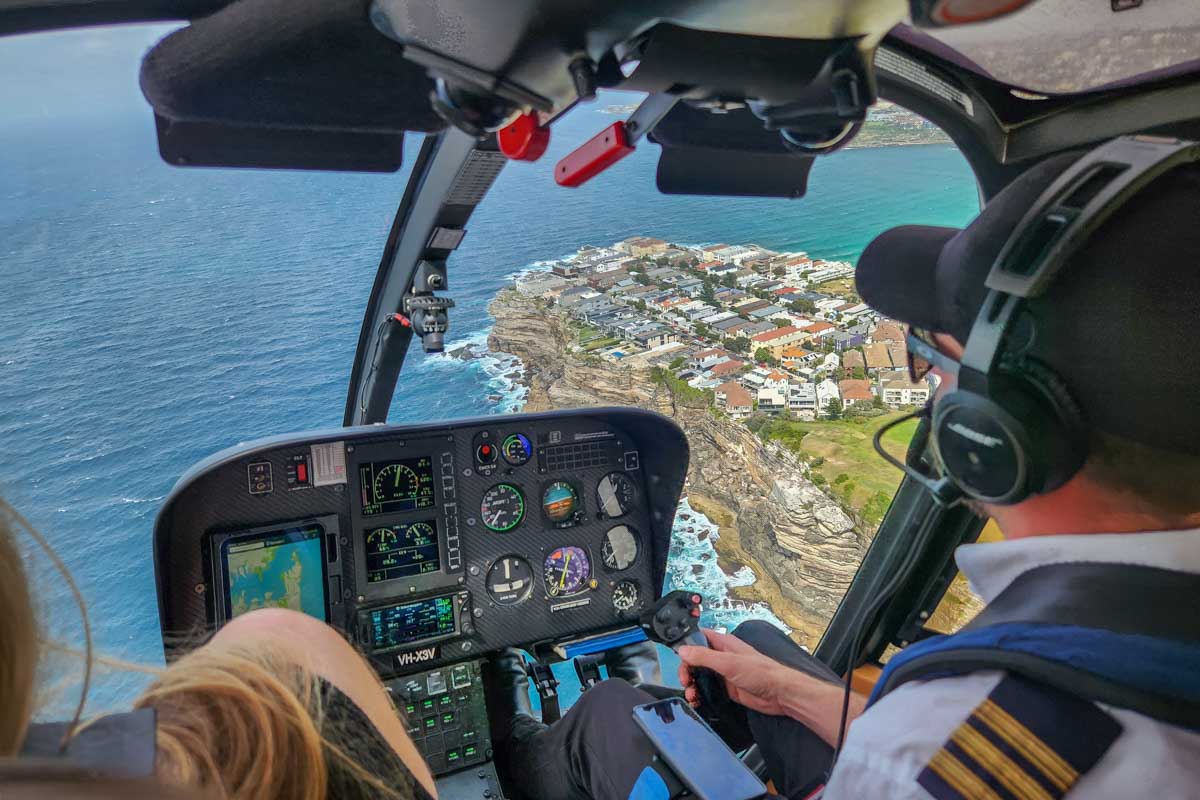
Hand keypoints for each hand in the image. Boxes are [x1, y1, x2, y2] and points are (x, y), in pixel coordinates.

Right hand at [676, 628, 802, 716]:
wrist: (779, 694)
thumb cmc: (761, 672)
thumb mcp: (729, 663)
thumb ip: (704, 656)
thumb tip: (683, 650)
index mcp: (723, 644)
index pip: (699, 638)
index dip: (687, 645)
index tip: (679, 657)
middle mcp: (722, 657)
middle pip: (696, 660)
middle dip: (687, 671)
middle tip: (686, 681)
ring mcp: (724, 673)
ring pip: (700, 677)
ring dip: (692, 685)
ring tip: (692, 695)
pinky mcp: (727, 689)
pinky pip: (708, 690)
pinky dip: (700, 695)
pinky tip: (698, 701)